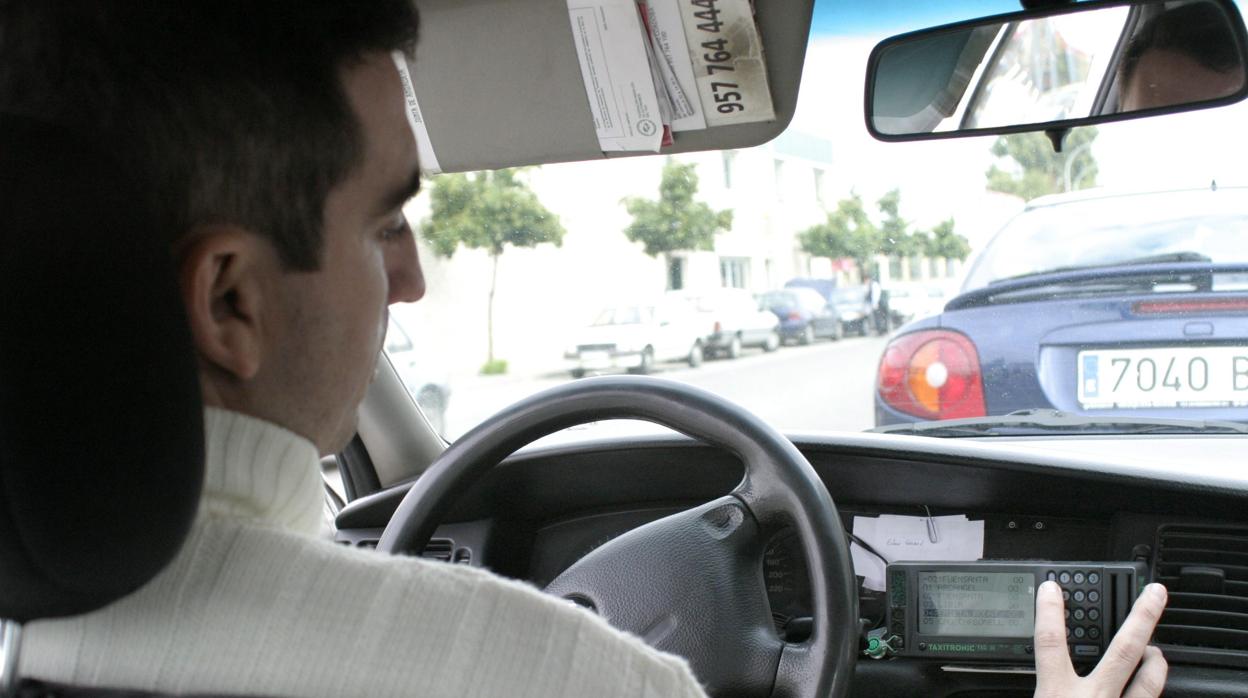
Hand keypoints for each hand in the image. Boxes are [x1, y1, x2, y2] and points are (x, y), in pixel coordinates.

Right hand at [1034, 580, 1167, 697]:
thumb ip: (1042, 692)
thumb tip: (1035, 689)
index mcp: (1057, 695)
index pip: (1051, 642)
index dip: (1051, 612)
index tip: (1051, 589)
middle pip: (1122, 651)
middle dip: (1141, 618)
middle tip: (1154, 594)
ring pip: (1147, 682)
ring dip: (1155, 662)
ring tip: (1156, 650)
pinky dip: (1154, 691)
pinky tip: (1152, 687)